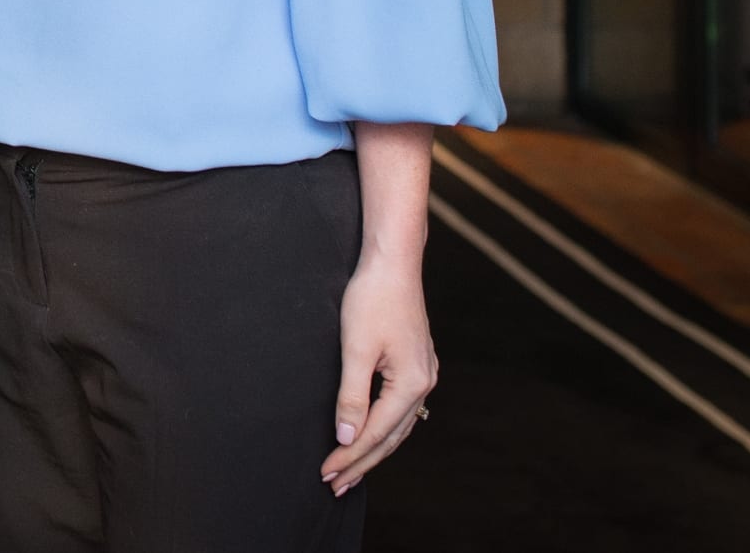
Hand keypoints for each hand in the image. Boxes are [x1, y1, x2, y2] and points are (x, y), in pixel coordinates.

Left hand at [320, 254, 435, 496]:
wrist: (393, 263)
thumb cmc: (371, 299)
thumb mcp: (355, 348)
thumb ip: (351, 396)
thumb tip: (346, 437)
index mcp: (411, 383)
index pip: (375, 433)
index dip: (349, 457)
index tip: (326, 475)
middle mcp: (424, 383)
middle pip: (390, 437)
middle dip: (361, 462)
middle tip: (335, 486)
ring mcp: (423, 374)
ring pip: (398, 426)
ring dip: (373, 449)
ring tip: (349, 471)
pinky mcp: (416, 364)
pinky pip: (400, 409)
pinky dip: (383, 427)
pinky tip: (371, 436)